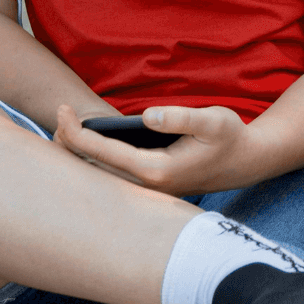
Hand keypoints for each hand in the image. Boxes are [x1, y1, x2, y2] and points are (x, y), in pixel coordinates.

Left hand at [54, 103, 266, 196]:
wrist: (245, 163)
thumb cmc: (229, 138)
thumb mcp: (214, 119)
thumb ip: (181, 117)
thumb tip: (147, 115)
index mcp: (155, 170)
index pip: (99, 152)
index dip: (74, 130)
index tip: (62, 109)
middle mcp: (144, 188)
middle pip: (88, 171)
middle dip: (65, 145)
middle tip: (58, 117)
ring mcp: (144, 193)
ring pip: (95, 178)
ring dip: (76, 155)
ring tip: (65, 130)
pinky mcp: (146, 191)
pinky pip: (107, 179)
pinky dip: (90, 162)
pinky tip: (85, 146)